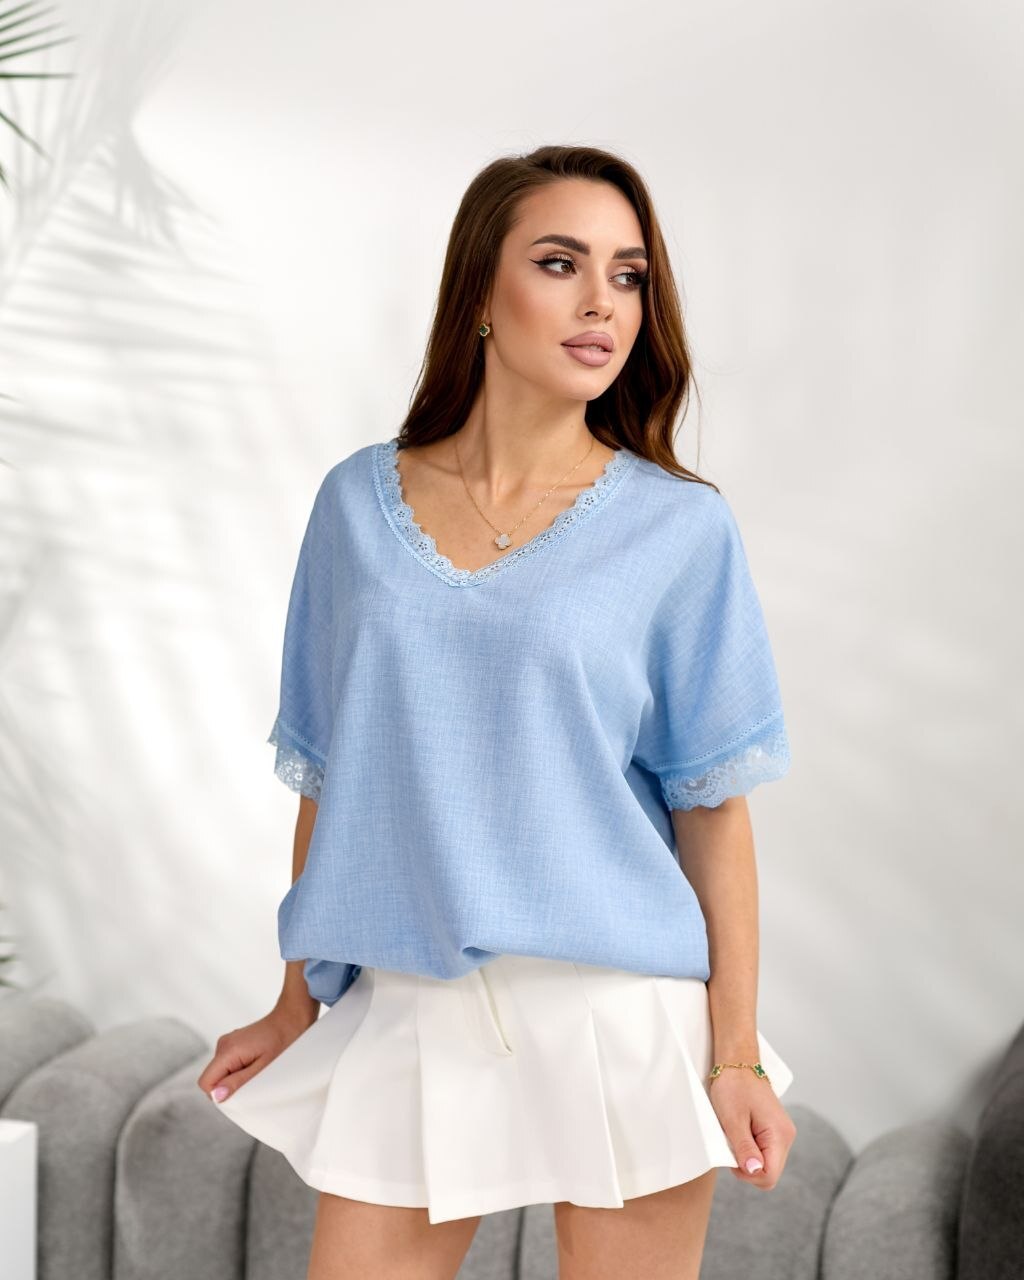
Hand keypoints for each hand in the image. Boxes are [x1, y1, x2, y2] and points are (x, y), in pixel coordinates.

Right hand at [197, 1002, 318, 1104]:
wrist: (292, 1019)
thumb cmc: (283, 1042)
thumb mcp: (262, 1068)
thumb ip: (238, 1082)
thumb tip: (216, 1096)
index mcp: (227, 1050)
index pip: (205, 1082)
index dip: (219, 1093)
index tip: (240, 1090)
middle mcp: (223, 1044)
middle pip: (212, 1078)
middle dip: (229, 1085)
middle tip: (253, 1078)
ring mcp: (227, 1042)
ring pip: (221, 1072)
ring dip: (236, 1077)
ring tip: (257, 1067)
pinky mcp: (234, 1043)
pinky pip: (228, 1064)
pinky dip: (239, 1069)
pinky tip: (256, 1061)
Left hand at [706, 1068, 796, 1190]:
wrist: (738, 1062)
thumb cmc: (734, 1086)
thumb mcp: (733, 1120)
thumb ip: (744, 1148)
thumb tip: (754, 1172)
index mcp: (780, 1135)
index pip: (769, 1176)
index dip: (748, 1174)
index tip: (732, 1155)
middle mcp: (786, 1136)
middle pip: (769, 1172)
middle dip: (747, 1165)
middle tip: (731, 1142)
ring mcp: (782, 1133)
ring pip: (766, 1163)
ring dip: (747, 1155)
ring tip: (736, 1133)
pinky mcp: (774, 1130)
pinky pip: (763, 1151)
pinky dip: (750, 1147)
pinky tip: (741, 1131)